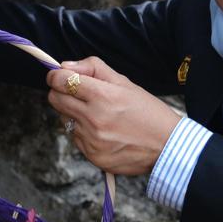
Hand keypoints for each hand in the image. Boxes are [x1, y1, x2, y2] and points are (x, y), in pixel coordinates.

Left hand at [46, 57, 181, 175]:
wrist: (167, 146)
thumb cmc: (147, 111)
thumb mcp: (124, 82)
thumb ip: (93, 68)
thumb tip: (64, 65)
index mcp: (102, 96)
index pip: (60, 81)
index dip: (56, 76)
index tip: (58, 76)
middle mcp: (94, 118)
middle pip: (55, 100)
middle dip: (60, 92)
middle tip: (75, 93)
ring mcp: (91, 139)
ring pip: (64, 119)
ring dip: (73, 114)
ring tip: (96, 114)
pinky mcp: (92, 156)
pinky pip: (75, 138)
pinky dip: (83, 132)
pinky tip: (102, 131)